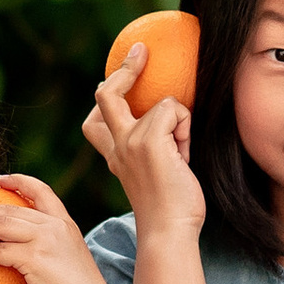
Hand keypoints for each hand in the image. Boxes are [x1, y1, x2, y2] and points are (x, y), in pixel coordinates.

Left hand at [0, 173, 111, 283]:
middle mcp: (55, 226)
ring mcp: (45, 240)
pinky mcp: (34, 258)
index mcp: (64, 222)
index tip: (0, 180)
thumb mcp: (67, 260)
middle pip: (9, 208)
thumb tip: (19, 249)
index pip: (41, 191)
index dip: (19, 181)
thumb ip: (49, 247)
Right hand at [83, 49, 205, 238]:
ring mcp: (129, 141)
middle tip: (140, 51)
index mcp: (115, 157)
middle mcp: (117, 146)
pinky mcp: (148, 138)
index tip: (113, 79)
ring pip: (161, 104)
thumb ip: (157, 150)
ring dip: (180, 125)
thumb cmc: (173, 210)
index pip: (96, 122)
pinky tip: (185, 157)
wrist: (169, 232)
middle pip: (106, 95)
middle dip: (124, 69)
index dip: (105, 96)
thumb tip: (175, 121)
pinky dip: (187, 129)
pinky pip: (176, 110)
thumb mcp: (159, 173)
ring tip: (182, 155)